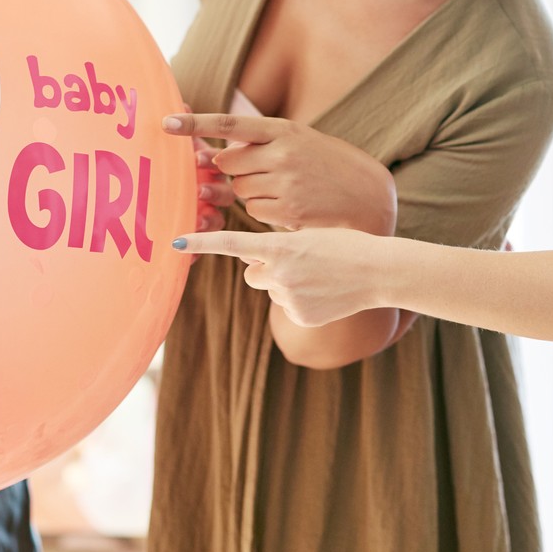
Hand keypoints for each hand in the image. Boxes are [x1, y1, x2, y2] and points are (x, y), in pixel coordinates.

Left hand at [165, 113, 394, 231]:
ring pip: (239, 190)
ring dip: (251, 192)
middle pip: (227, 162)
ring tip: (285, 189)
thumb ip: (260, 143)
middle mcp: (283, 152)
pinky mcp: (288, 211)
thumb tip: (212, 156)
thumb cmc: (329, 168)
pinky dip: (264, 212)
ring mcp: (286, 182)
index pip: (230, 123)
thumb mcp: (301, 141)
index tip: (166, 123)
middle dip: (233, 170)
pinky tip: (289, 207)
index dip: (195, 124)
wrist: (371, 198)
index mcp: (284, 129)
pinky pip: (254, 212)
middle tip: (262, 171)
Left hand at [174, 226, 385, 326]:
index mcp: (280, 246)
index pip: (231, 244)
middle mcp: (279, 273)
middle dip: (266, 269)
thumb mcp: (309, 235)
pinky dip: (300, 300)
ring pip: (270, 289)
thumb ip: (279, 247)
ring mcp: (288, 297)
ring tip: (316, 276)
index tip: (175, 242)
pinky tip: (323, 293)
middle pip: (252, 273)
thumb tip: (255, 267)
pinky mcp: (298, 316)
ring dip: (284, 283)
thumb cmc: (346, 245)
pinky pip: (286, 306)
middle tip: (298, 262)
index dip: (201, 243)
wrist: (378, 272)